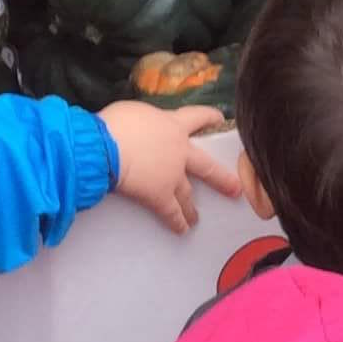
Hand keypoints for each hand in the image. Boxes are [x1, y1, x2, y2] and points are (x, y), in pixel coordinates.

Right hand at [100, 100, 241, 233]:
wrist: (107, 147)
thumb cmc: (116, 124)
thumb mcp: (134, 112)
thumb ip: (145, 121)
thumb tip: (141, 127)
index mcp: (172, 125)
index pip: (196, 117)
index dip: (209, 118)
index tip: (219, 119)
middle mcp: (179, 151)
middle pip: (206, 166)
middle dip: (221, 178)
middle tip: (235, 187)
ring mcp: (172, 175)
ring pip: (187, 194)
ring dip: (191, 207)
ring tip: (196, 218)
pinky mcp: (159, 195)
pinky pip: (171, 212)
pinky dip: (177, 221)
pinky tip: (181, 229)